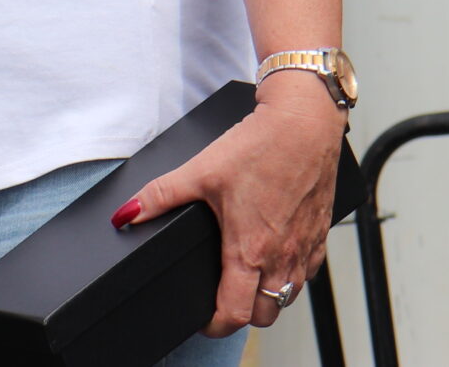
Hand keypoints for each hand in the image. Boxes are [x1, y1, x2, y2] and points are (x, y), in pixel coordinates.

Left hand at [110, 76, 344, 334]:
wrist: (304, 122)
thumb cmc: (260, 146)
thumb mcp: (201, 170)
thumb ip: (160, 196)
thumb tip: (127, 214)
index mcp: (249, 250)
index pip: (235, 314)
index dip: (215, 326)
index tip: (203, 319)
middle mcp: (281, 257)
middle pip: (265, 314)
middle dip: (242, 314)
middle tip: (223, 299)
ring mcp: (305, 247)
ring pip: (289, 295)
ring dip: (268, 295)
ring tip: (247, 278)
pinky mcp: (321, 232)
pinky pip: (308, 271)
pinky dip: (292, 274)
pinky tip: (277, 254)